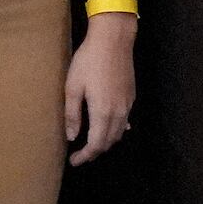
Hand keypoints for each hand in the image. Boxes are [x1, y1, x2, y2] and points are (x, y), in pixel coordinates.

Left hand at [64, 15, 136, 163]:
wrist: (113, 41)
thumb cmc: (88, 62)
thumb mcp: (72, 87)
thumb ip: (72, 114)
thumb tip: (72, 137)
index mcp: (103, 112)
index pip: (96, 144)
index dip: (85, 156)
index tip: (74, 161)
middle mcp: (119, 112)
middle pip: (109, 142)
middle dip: (95, 152)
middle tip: (79, 156)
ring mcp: (128, 104)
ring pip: (119, 133)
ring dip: (106, 142)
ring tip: (91, 145)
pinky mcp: (131, 96)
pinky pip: (125, 121)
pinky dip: (116, 130)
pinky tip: (109, 128)